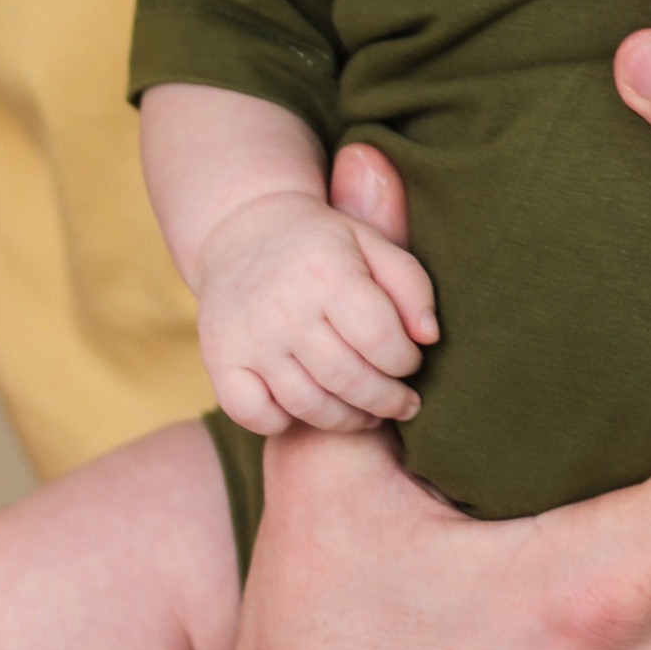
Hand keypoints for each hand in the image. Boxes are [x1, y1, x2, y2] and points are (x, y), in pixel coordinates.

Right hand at [193, 174, 436, 435]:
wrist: (242, 226)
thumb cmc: (322, 243)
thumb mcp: (371, 242)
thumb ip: (410, 285)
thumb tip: (430, 338)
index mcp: (327, 273)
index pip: (380, 340)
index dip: (405, 362)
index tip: (410, 362)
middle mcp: (284, 307)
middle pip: (349, 379)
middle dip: (387, 400)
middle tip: (403, 403)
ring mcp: (248, 338)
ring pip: (308, 405)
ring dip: (348, 420)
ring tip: (369, 414)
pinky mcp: (220, 359)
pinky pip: (255, 415)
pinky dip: (283, 423)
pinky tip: (307, 409)